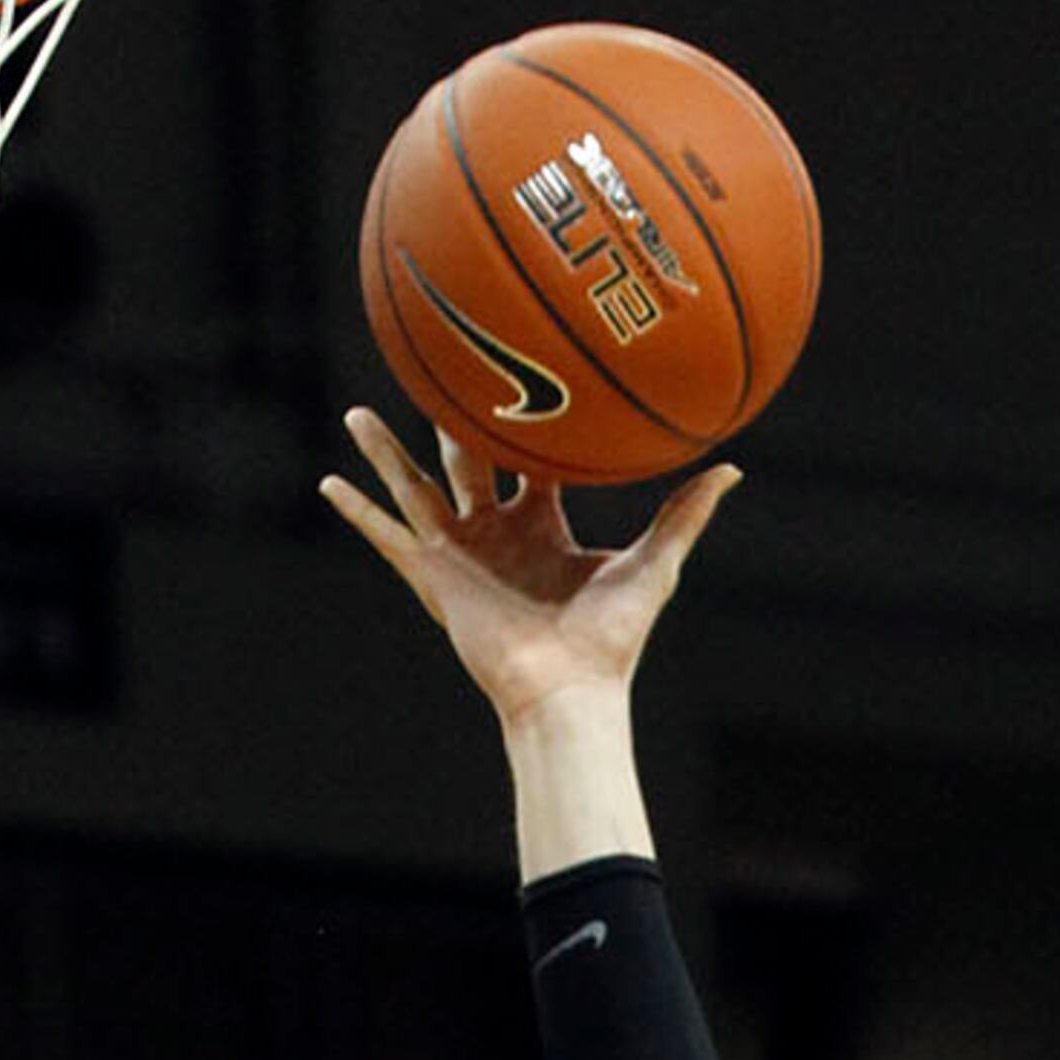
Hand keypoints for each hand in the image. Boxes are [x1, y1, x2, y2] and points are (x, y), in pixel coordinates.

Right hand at [316, 407, 737, 726]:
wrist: (570, 691)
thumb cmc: (613, 639)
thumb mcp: (654, 565)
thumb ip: (685, 514)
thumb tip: (732, 467)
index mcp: (541, 524)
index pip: (528, 458)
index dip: (525, 417)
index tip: (516, 367)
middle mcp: (496, 533)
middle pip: (465, 460)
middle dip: (450, 419)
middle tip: (435, 368)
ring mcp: (461, 555)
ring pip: (416, 487)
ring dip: (386, 452)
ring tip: (358, 413)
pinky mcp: (435, 579)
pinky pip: (389, 537)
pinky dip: (358, 511)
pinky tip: (327, 483)